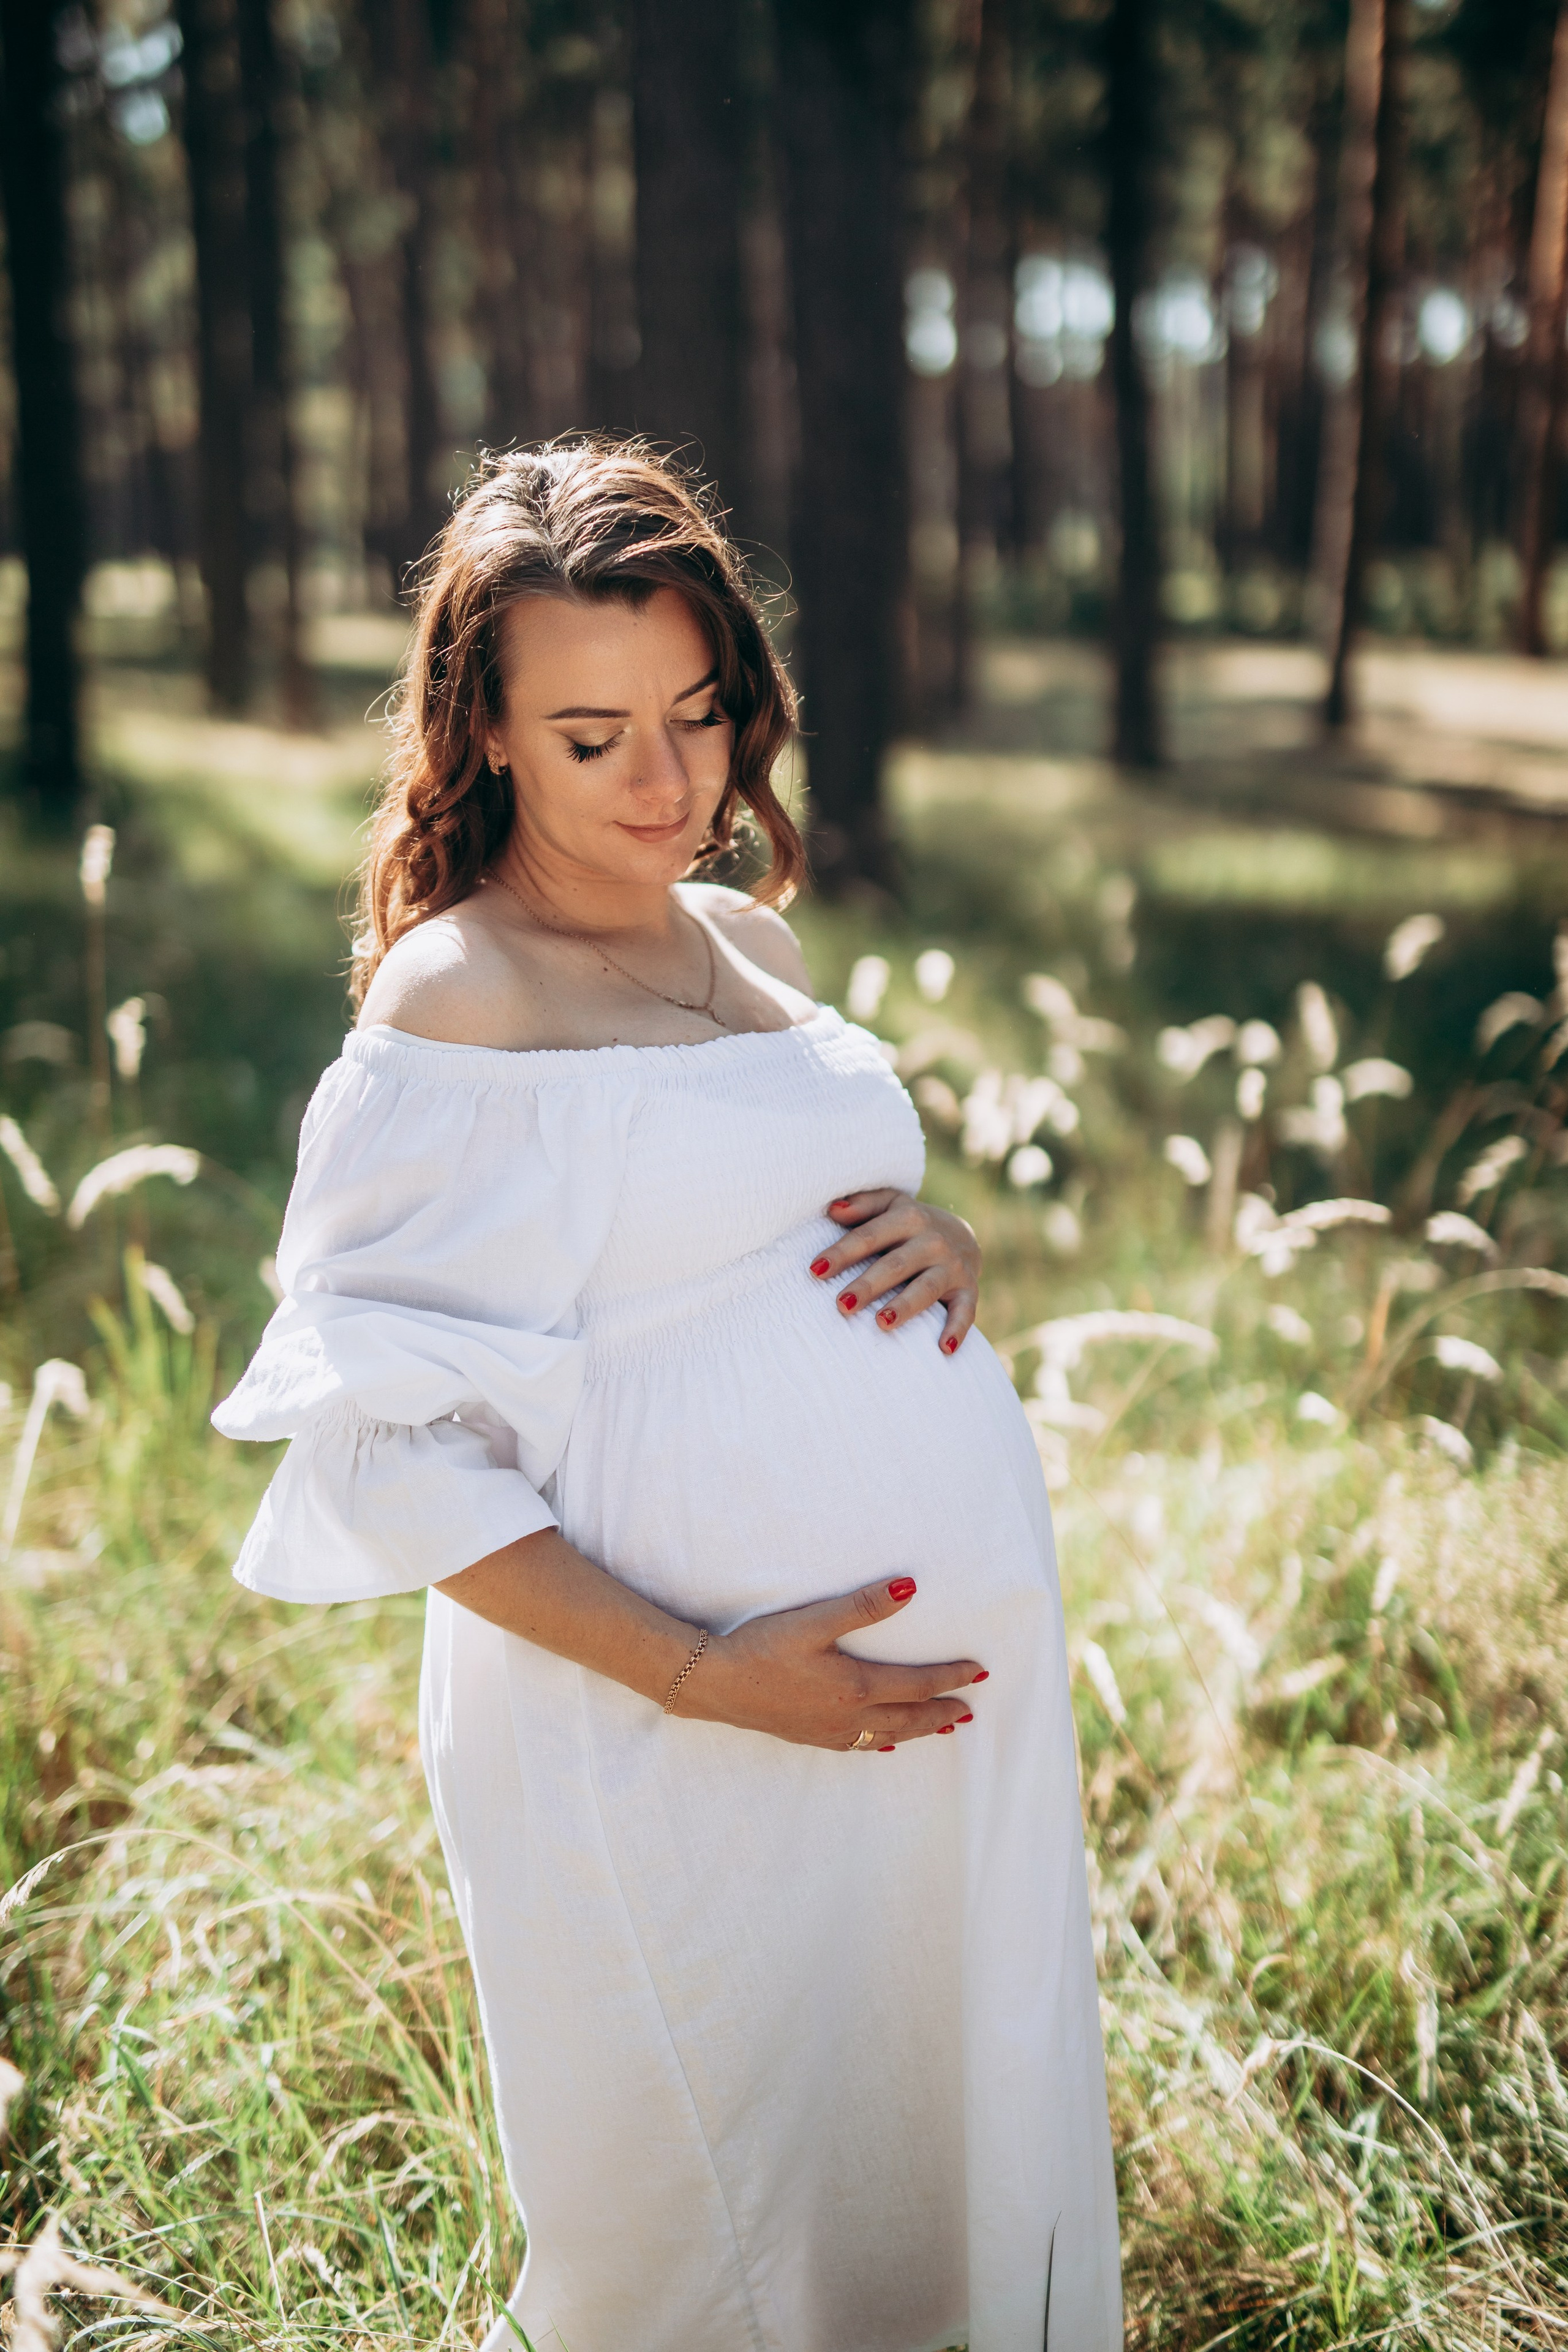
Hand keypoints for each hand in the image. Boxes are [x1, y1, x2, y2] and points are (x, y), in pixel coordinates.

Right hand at [677, 1576, 985, 1749]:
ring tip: (943, 1727)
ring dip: (919, 1730)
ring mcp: (829, 1731)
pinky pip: (858, 1746)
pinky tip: (883, 1745)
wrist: (715, 1684)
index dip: (951, 1677)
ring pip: (887, 1734)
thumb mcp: (813, 1620)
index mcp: (856, 1687)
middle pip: (910, 1717)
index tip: (979, 1672)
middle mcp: (849, 1716)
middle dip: (943, 1711)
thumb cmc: (761, 1648)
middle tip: (971, 1708)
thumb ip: (862, 1605)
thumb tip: (909, 1588)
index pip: (918, 1684)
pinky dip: (881, 1744)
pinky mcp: (809, 1737)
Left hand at [809, 1188, 979, 1354]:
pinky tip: (945, 1348)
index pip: (869, 1237)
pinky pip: (965, 1311)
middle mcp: (932, 1241)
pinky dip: (958, 1329)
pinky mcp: (968, 1290)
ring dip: (905, 1306)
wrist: (961, 1235)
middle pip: (895, 1265)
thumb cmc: (908, 1224)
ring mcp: (952, 1267)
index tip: (815, 1270)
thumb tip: (833, 1210)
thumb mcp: (889, 1204)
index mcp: (908, 1217)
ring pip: (927, 1288)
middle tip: (843, 1305)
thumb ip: (862, 1205)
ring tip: (881, 1322)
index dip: (842, 1253)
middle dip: (869, 1285)